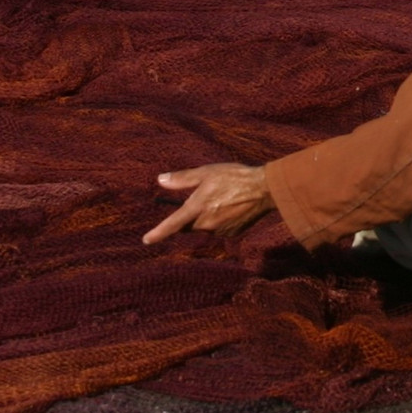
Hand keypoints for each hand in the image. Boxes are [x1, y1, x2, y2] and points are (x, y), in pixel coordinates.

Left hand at [142, 163, 273, 244]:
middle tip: (202, 199)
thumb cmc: (235, 177)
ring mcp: (220, 230)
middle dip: (189, 216)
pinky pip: (219, 229)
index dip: (158, 233)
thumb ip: (182, 179)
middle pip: (189, 226)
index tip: (146, 240)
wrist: (265, 189)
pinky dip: (220, 221)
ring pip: (204, 227)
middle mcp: (207, 223)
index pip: (172, 224)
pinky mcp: (232, 233)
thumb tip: (160, 180)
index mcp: (197, 208)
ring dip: (206, 217)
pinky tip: (231, 207)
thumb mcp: (206, 172)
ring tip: (222, 199)